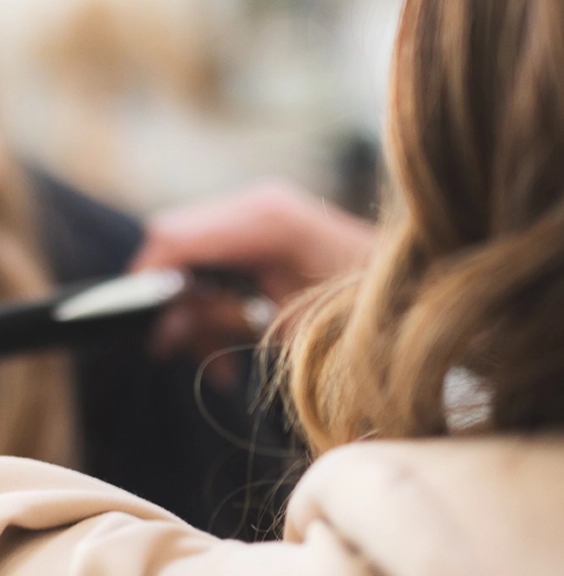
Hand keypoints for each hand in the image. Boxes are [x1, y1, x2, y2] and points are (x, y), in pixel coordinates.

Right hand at [135, 183, 376, 384]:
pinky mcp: (268, 233)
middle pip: (175, 244)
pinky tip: (232, 352)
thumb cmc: (373, 324)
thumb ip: (222, 317)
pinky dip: (215, 304)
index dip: (147, 283)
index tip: (143, 332)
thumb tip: (167, 323)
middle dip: (171, 302)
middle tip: (178, 354)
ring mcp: (263, 215)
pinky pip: (217, 263)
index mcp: (264, 219)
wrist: (433, 305)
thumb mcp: (293, 331)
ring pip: (191, 258)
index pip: (172, 237)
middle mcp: (258, 205)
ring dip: (195, 314)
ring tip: (220, 369)